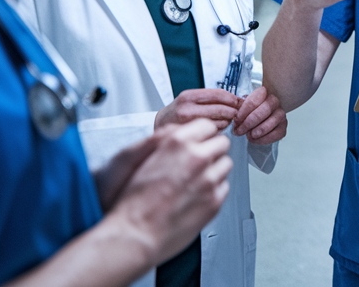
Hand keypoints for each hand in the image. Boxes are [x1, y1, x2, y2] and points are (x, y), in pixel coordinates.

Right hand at [105, 119, 233, 265]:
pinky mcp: (214, 201)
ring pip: (226, 164)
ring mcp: (208, 180)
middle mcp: (197, 158)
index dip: (203, 134)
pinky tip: (198, 195)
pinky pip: (224, 187)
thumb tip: (180, 132)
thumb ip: (164, 140)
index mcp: (177, 142)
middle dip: (212, 149)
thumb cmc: (132, 200)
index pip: (207, 125)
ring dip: (215, 169)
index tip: (201, 140)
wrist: (135, 233)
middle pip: (222, 143)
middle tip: (199, 161)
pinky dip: (215, 189)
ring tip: (196, 180)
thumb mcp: (139, 157)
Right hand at [155, 88, 242, 131]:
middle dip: (233, 111)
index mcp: (188, 96)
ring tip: (223, 121)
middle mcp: (187, 109)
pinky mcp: (193, 137)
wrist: (161, 125)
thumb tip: (236, 100)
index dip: (233, 98)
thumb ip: (210, 98)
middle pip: (222, 108)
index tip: (239, 101)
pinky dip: (220, 131)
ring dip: (227, 122)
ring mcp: (189, 124)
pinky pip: (215, 133)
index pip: (219, 94)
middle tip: (235, 113)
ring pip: (221, 122)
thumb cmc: (178, 112)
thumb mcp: (190, 99)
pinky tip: (215, 129)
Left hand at [232, 85, 287, 143]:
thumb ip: (239, 110)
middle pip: (262, 112)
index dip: (243, 113)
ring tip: (248, 135)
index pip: (253, 101)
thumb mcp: (242, 108)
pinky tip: (255, 139)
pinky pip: (275, 134)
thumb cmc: (250, 112)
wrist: (258, 121)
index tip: (235, 121)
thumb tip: (234, 116)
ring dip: (256, 132)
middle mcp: (274, 101)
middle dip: (248, 123)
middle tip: (239, 131)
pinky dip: (263, 139)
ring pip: (269, 123)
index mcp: (263, 93)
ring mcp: (281, 114)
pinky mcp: (283, 127)